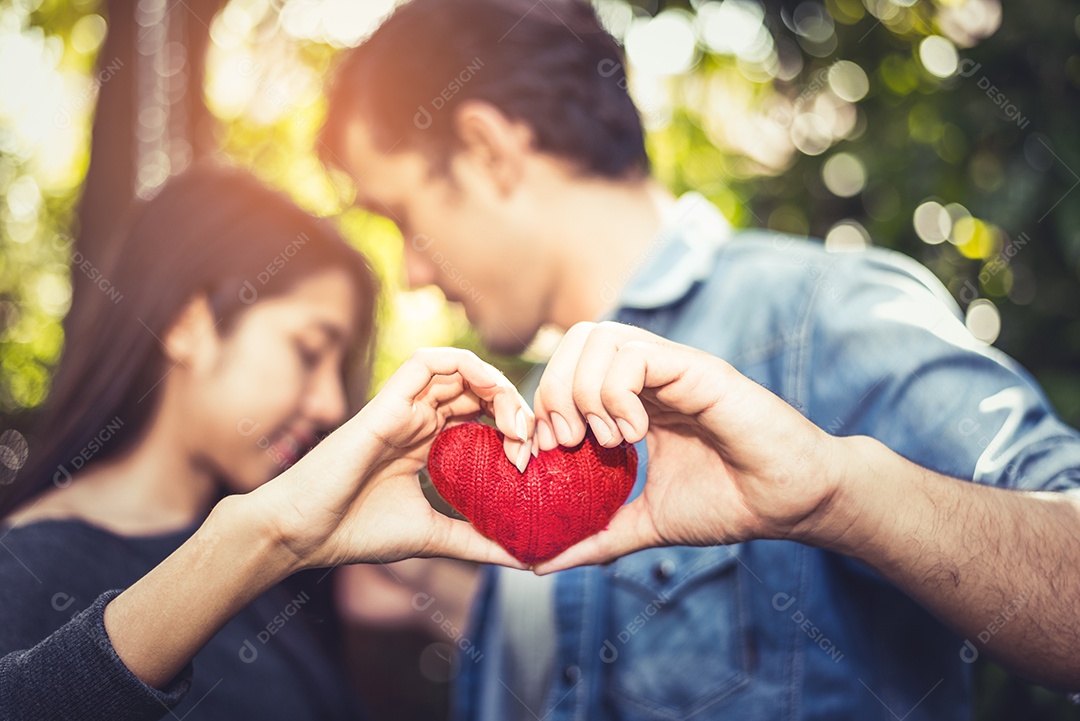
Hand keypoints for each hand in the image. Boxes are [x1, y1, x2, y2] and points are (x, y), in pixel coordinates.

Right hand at [248, 348, 534, 571]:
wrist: (303, 535)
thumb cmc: (356, 532)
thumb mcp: (434, 537)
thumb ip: (477, 542)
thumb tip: (527, 560)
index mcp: (428, 441)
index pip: (482, 413)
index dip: (514, 427)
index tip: (531, 463)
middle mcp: (418, 418)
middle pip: (478, 388)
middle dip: (515, 406)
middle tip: (530, 443)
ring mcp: (403, 407)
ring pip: (461, 369)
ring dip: (498, 385)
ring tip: (516, 423)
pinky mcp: (387, 401)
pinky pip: (427, 362)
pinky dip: (465, 364)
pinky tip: (491, 390)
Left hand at [531, 322, 842, 571]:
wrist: (790, 503)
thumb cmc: (729, 503)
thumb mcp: (647, 522)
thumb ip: (596, 537)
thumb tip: (540, 564)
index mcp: (635, 397)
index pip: (568, 366)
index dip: (543, 404)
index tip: (546, 454)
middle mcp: (650, 374)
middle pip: (578, 338)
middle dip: (554, 389)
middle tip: (568, 441)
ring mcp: (673, 366)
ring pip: (601, 337)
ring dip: (584, 390)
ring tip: (605, 440)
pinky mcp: (698, 369)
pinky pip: (635, 355)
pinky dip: (617, 392)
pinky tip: (635, 434)